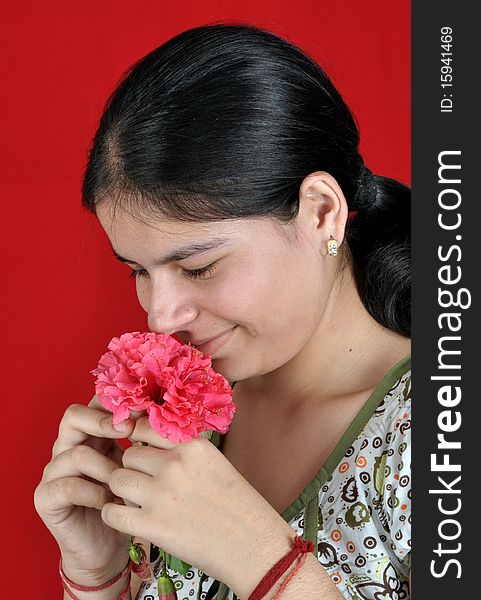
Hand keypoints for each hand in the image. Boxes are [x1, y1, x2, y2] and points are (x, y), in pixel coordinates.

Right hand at [33, 395, 144, 584]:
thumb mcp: (137, 466)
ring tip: (124, 482)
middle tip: (128, 430)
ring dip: (106, 467)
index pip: (94, 403)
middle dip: (102, 420)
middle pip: (73, 416)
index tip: (142, 406)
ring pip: (76, 453)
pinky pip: (67, 486)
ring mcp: (54, 471)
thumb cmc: (128, 501)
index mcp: (90, 434)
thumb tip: (163, 414)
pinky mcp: (45, 497)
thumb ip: (142, 440)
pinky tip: (111, 502)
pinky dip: (94, 493)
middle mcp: (68, 446)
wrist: (109, 546)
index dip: (115, 401)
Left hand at [101, 416, 295, 594]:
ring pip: (117, 480)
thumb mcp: (215, 463)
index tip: (141, 451)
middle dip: (133, 469)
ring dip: (122, 491)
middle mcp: (175, 464)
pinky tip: (127, 518)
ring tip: (136, 501)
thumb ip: (185, 451)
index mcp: (192, 445)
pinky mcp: (152, 526)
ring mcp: (161, 494)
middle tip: (144, 483)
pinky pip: (112, 513)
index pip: (145, 427)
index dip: (137, 439)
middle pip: (129, 455)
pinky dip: (113, 515)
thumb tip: (152, 445)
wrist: (254, 544)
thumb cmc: (239, 505)